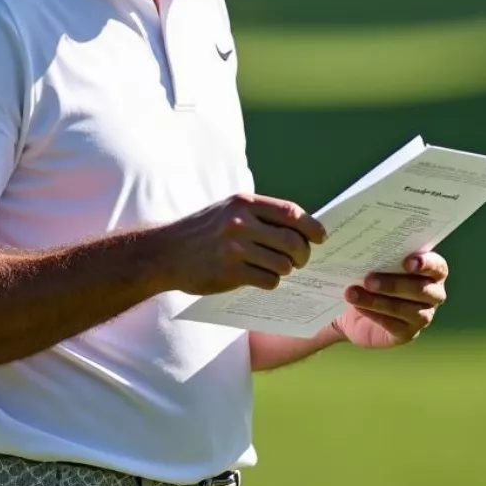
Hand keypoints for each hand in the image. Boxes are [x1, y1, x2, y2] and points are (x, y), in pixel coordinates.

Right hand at [160, 193, 326, 295]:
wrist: (166, 253)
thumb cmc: (203, 231)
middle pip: (292, 241)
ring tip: (276, 268)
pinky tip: (259, 277)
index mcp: (244, 203)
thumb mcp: (228, 210)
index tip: (320, 237)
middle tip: (301, 260)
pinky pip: (268, 280)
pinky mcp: (230, 273)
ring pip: (283, 264)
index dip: (311, 227)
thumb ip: (260, 215)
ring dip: (286, 270)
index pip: (291, 213)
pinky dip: (270, 282)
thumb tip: (302, 229)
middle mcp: (240, 223)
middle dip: (303, 254)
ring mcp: (235, 248)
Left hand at [330, 252, 448, 348]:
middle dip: (394, 284)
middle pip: (422, 290)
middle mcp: (432, 293)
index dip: (426, 264)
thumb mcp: (370, 262)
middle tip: (368, 279)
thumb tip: (348, 241)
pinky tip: (358, 307)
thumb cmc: (367, 277)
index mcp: (429, 270)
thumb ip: (371, 252)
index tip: (408, 262)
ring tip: (353, 294)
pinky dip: (375, 315)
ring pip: (407, 310)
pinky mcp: (407, 333)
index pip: (437, 266)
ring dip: (379, 301)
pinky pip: (395, 325)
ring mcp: (423, 315)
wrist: (352, 311)